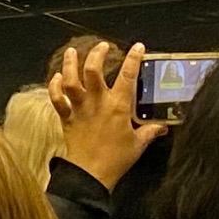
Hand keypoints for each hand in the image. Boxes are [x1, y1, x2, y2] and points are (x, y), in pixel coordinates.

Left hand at [50, 41, 167, 191]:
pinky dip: (54, 86)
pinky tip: (57, 77)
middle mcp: (97, 102)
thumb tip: (163, 126)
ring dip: (69, 64)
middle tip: (103, 46)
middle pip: (93, 70)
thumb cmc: (117, 158)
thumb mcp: (138, 144)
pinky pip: (57, 98)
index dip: (133, 59)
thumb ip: (150, 131)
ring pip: (71, 79)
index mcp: (118, 106)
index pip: (128, 77)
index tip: (137, 47)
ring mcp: (79, 107)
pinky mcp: (66, 116)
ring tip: (72, 52)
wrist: (92, 172)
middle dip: (97, 54)